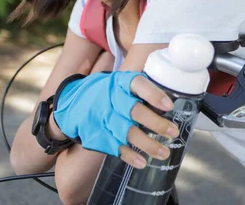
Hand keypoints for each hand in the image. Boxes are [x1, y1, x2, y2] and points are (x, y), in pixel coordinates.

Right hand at [53, 71, 178, 168]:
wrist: (71, 104)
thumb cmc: (106, 93)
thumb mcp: (119, 82)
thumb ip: (140, 90)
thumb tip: (170, 101)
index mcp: (119, 83)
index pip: (137, 84)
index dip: (153, 95)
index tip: (169, 106)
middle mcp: (110, 99)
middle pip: (133, 111)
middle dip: (155, 123)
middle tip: (173, 132)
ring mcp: (102, 118)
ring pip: (126, 132)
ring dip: (147, 144)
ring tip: (164, 152)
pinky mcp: (96, 134)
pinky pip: (114, 146)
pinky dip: (129, 156)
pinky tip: (142, 162)